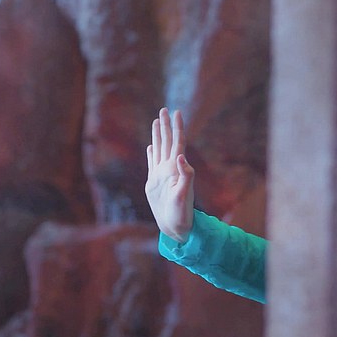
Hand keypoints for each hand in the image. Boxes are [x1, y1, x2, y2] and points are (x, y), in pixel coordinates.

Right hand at [145, 107, 194, 242]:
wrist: (176, 227)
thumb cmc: (182, 214)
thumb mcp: (184, 196)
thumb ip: (185, 177)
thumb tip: (181, 158)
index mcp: (176, 169)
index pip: (178, 143)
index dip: (177, 127)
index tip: (177, 112)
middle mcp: (169, 169)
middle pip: (167, 142)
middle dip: (166, 125)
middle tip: (165, 109)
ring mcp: (161, 175)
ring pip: (159, 149)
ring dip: (158, 135)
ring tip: (157, 121)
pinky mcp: (154, 183)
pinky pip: (152, 163)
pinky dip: (151, 153)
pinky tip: (151, 147)